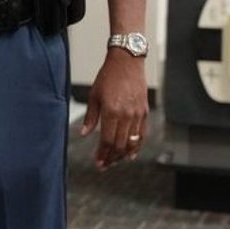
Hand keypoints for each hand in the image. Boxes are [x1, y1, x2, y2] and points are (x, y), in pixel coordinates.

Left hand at [80, 49, 148, 170]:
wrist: (127, 63)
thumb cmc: (107, 77)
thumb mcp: (94, 95)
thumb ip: (91, 117)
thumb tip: (84, 134)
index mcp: (112, 111)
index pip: (108, 140)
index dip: (103, 154)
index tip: (98, 163)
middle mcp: (126, 115)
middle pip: (120, 145)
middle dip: (111, 158)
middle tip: (104, 166)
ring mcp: (137, 114)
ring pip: (132, 142)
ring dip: (123, 155)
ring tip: (114, 162)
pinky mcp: (144, 112)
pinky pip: (142, 134)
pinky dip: (136, 146)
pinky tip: (131, 154)